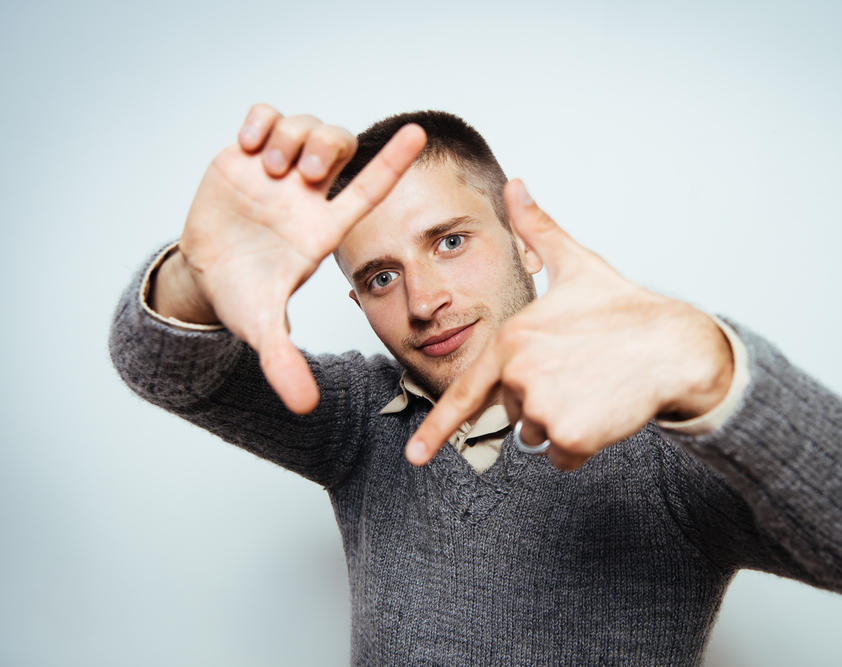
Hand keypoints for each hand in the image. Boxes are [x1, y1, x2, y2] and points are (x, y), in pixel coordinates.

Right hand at [151, 104, 426, 413]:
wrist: (205, 276)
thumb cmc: (244, 296)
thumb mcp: (262, 329)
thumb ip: (285, 362)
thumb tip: (305, 408)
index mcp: (325, 227)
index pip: (370, 187)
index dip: (394, 160)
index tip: (421, 134)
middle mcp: (309, 195)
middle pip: (339, 143)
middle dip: (325, 149)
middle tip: (300, 177)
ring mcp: (279, 172)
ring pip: (305, 125)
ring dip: (290, 138)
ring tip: (269, 168)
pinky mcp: (247, 155)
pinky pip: (266, 113)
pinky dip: (261, 120)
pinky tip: (250, 144)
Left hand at [405, 180, 733, 469]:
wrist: (675, 346)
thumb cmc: (625, 308)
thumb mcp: (576, 264)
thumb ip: (536, 230)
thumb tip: (515, 186)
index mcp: (512, 339)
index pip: (465, 393)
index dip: (436, 429)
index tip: (414, 456)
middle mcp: (521, 375)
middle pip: (510, 410)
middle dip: (537, 399)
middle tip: (577, 371)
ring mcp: (546, 408)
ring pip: (535, 436)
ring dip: (558, 422)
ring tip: (591, 387)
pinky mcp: (573, 436)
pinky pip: (562, 459)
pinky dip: (580, 446)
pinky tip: (602, 411)